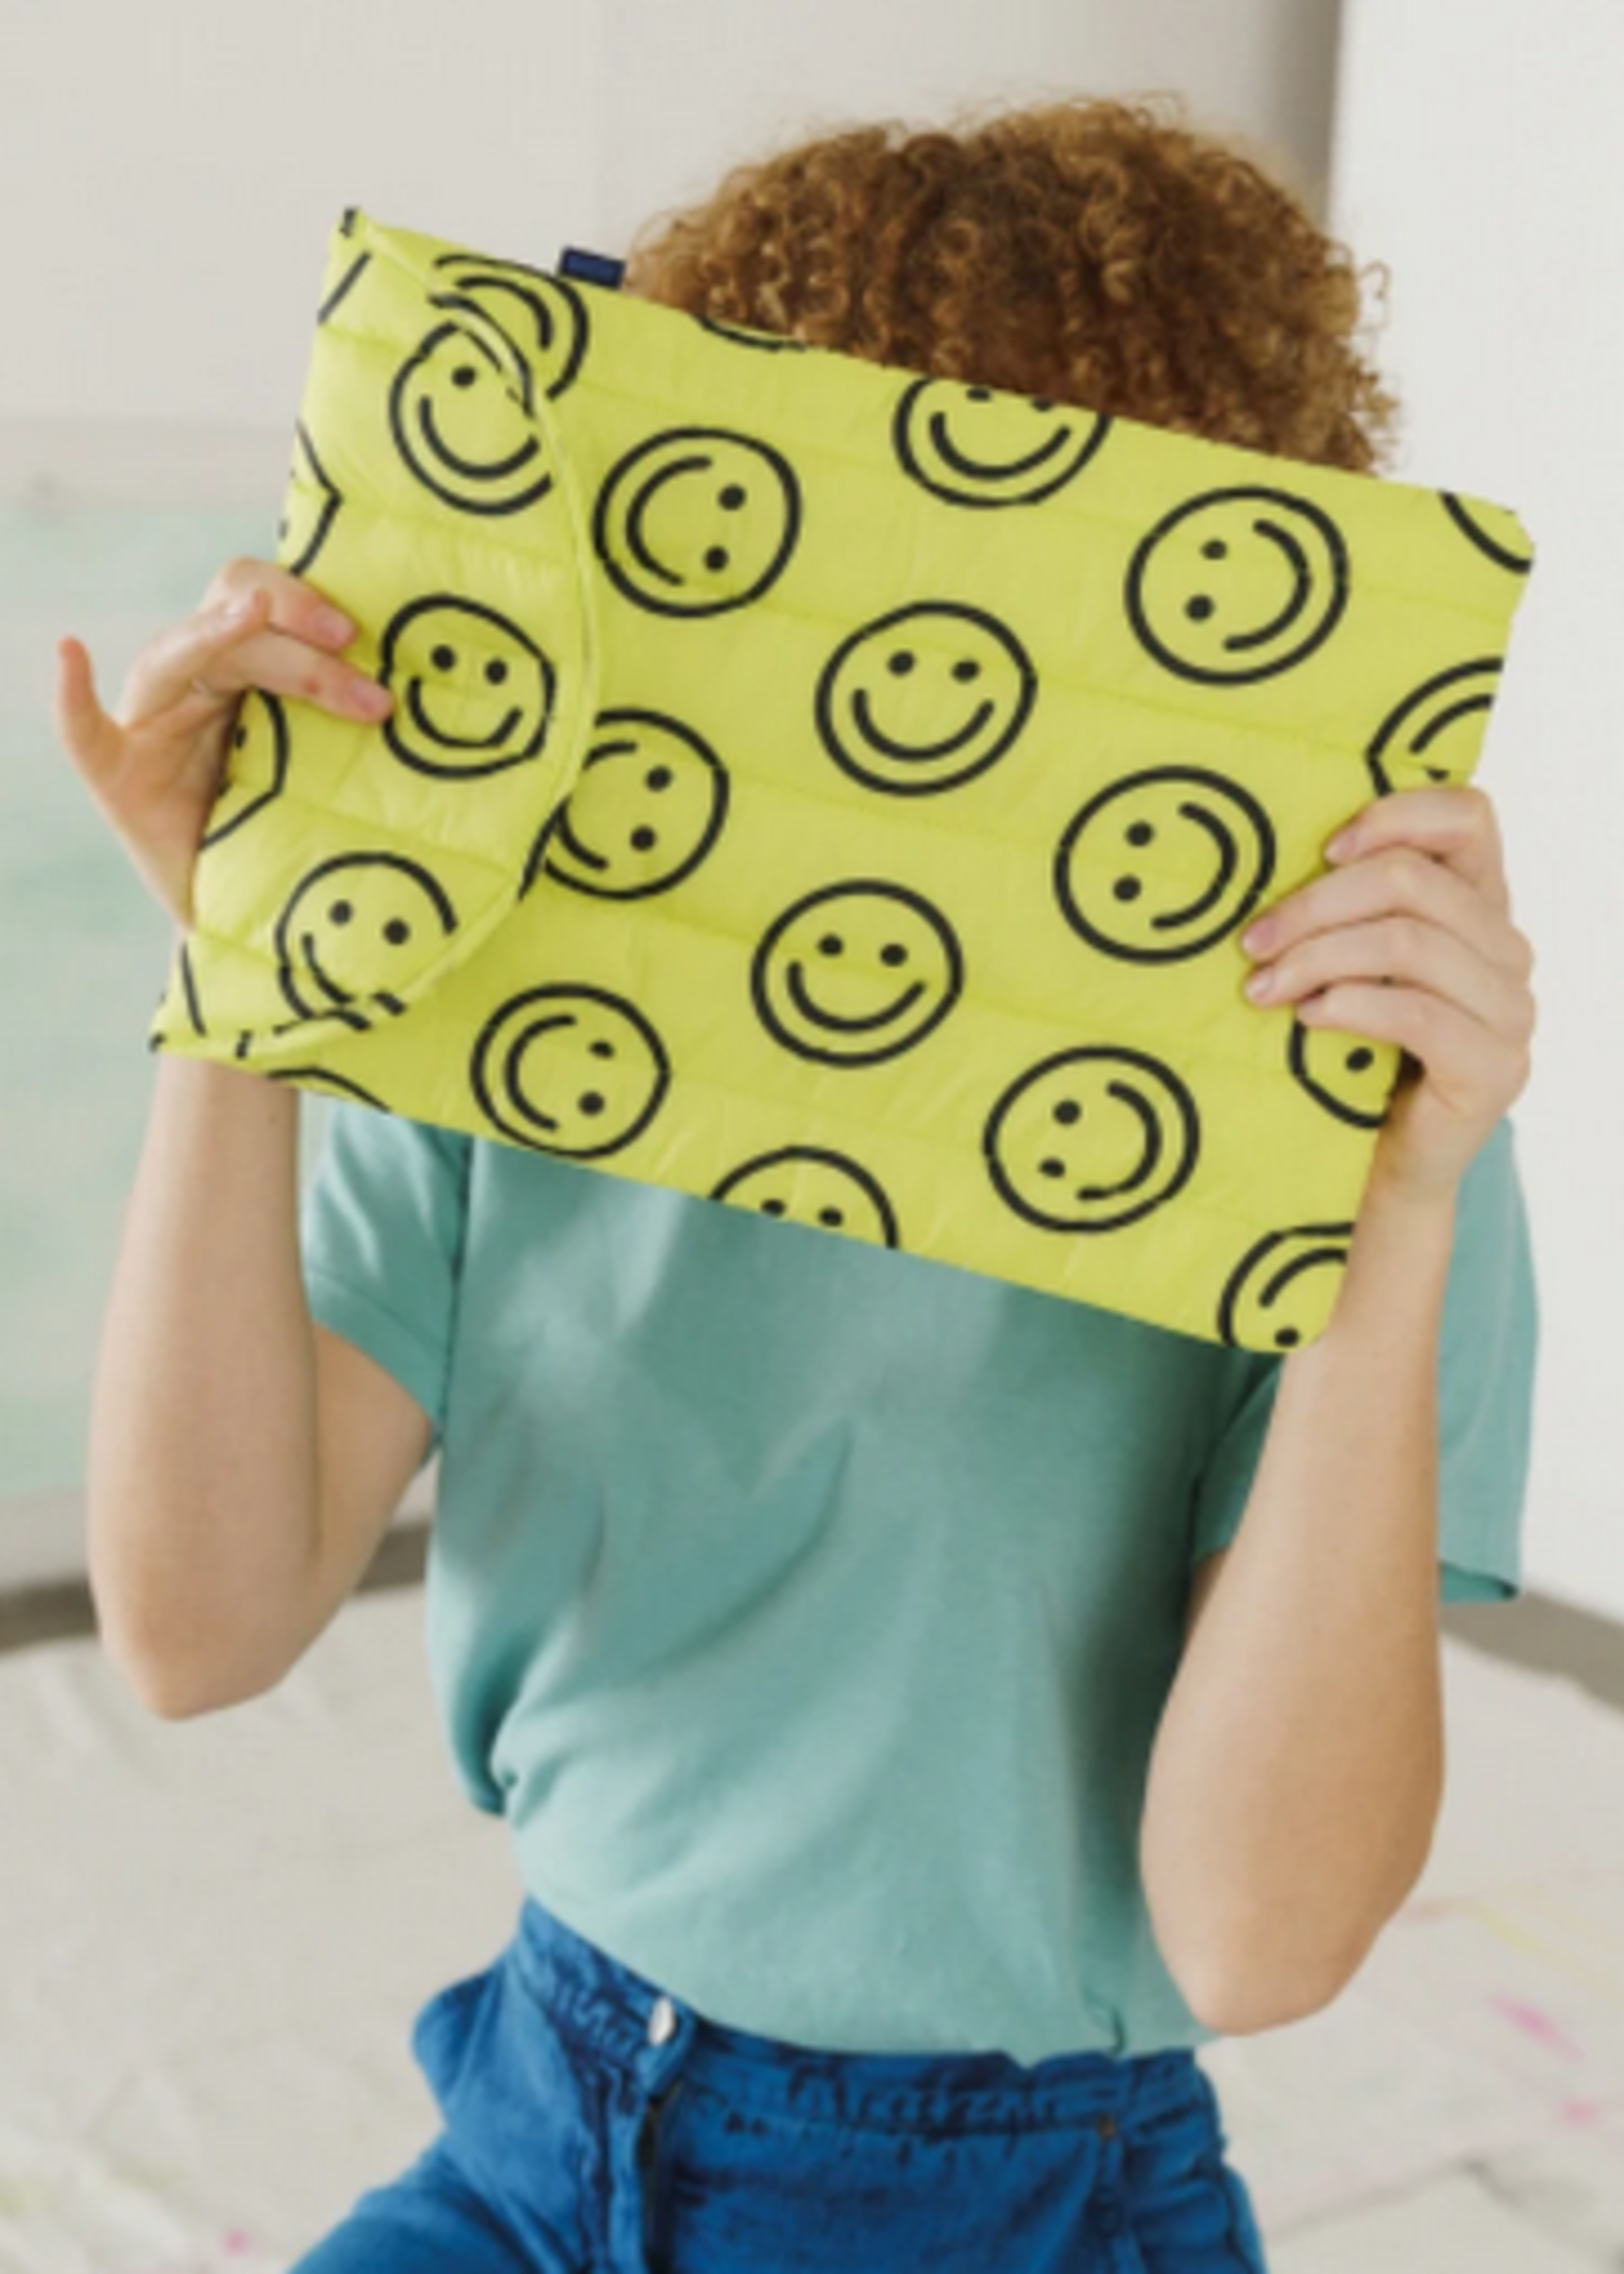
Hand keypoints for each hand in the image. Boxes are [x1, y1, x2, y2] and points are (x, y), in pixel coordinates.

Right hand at [52, 558, 391, 932]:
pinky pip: (84, 732)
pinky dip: (72, 695)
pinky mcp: (118, 779)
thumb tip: (440, 709)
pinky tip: (71, 653)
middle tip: (370, 697)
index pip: (262, 600)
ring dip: (229, 640)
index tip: (360, 637)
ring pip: (177, 656)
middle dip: (300, 651)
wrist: (254, 915)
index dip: (305, 604)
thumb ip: (362, 737)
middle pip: (232, 624)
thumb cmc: (302, 835)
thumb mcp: (338, 778)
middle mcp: (194, 686)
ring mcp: (151, 726)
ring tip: (253, 618)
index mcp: (246, 675)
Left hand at [1237, 785, 1536, 1207]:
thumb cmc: (1352, 1053)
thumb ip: (1347, 908)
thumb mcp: (1351, 965)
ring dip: (1318, 957)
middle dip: (1315, 905)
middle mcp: (1508, 949)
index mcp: (1481, 904)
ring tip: (1262, 987)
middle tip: (1252, 941)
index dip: (1393, 816)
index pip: (1469, 816)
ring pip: (1408, 943)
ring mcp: (1510, 1011)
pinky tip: (1306, 1018)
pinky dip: (1349, 1006)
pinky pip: (1416, 1013)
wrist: (1378, 1166)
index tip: (1320, 850)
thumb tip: (1274, 850)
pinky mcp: (1494, 1069)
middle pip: (1412, 881)